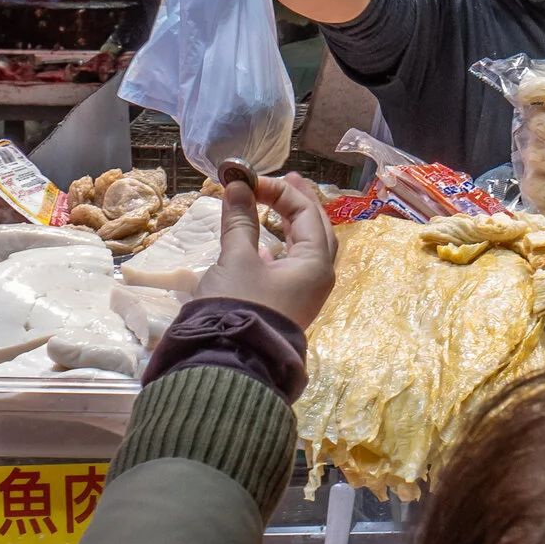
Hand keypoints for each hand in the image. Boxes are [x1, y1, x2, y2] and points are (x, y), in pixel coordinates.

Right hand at [193, 163, 334, 331]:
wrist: (228, 364)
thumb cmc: (238, 305)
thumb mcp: (236, 259)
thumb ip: (240, 220)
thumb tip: (238, 186)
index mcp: (315, 264)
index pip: (306, 213)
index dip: (279, 190)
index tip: (249, 181)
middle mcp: (317, 278)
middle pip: (316, 229)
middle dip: (299, 202)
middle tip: (287, 178)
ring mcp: (303, 294)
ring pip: (304, 248)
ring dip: (290, 223)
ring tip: (277, 203)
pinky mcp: (286, 305)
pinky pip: (290, 267)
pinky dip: (280, 247)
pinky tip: (263, 242)